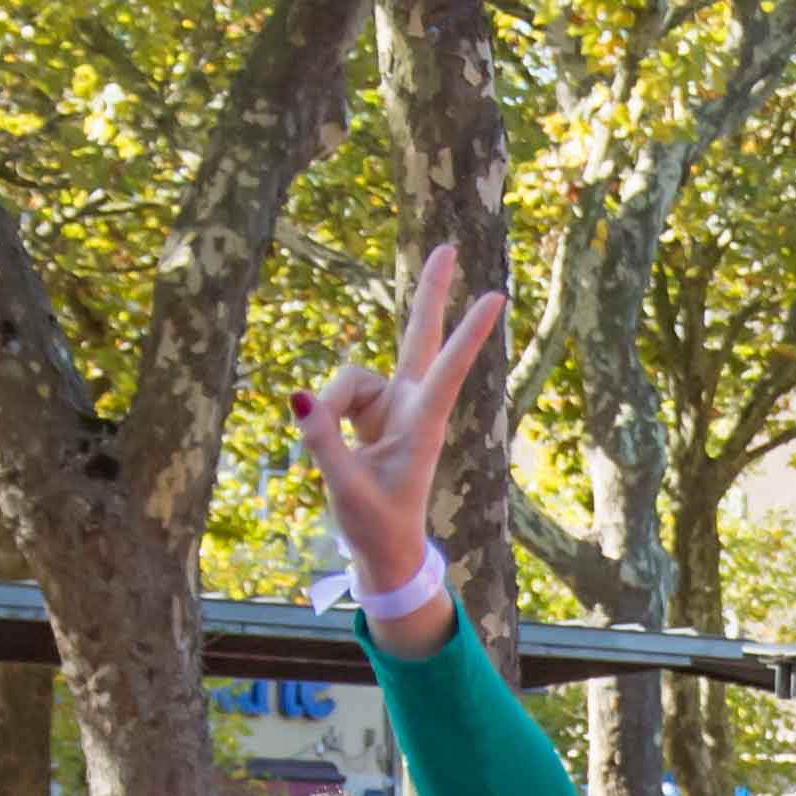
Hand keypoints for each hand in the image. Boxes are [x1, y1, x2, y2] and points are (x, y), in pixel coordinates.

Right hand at [294, 249, 511, 648]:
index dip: (469, 334)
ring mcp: (390, 405)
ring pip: (348, 380)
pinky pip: (334, 397)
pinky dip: (322, 417)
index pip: (448, 370)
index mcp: (423, 425)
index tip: (496, 298)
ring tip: (333, 457)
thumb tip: (299, 399)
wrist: (383, 548)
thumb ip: (322, 442)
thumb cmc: (376, 525)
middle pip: (419, 337)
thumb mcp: (346, 489)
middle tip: (445, 247)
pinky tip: (326, 441)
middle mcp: (410, 406)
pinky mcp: (369, 411)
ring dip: (330, 410)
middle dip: (429, 293)